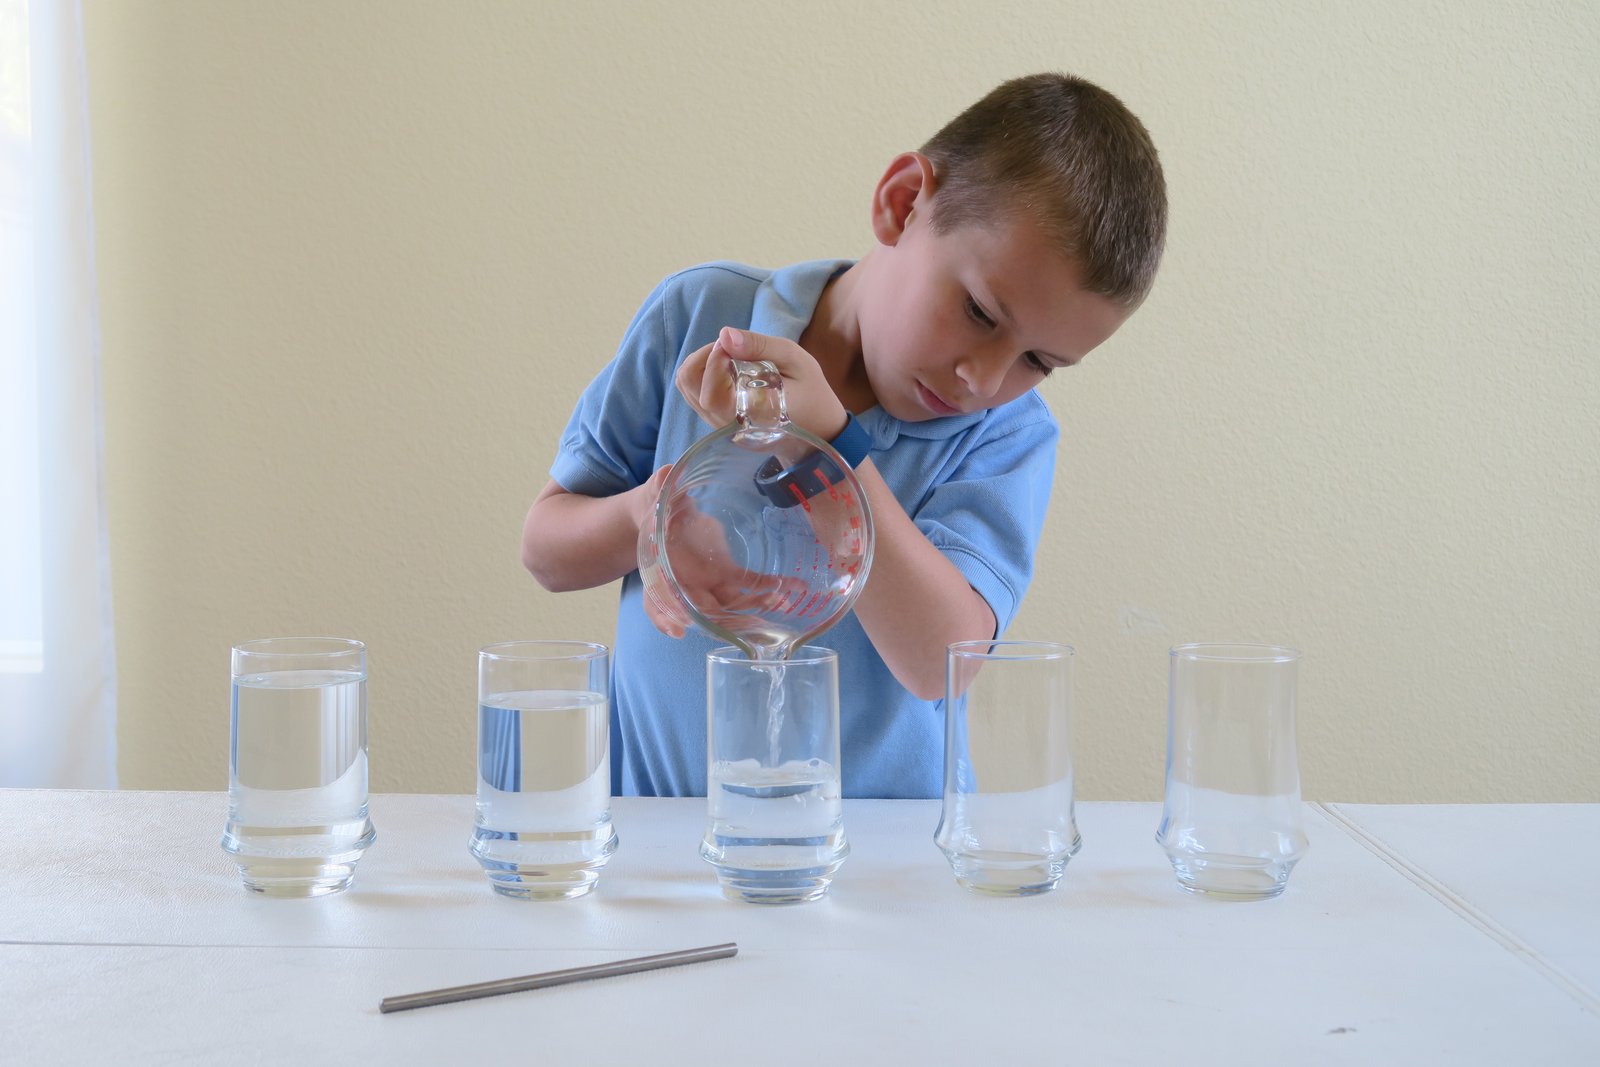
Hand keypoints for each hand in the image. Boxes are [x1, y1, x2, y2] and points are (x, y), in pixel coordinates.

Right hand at [639, 494, 808, 640]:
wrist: (667, 514)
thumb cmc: (656, 508)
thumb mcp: (654, 497)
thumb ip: (658, 490)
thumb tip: (664, 475)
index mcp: (661, 572)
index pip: (657, 601)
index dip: (665, 617)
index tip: (678, 630)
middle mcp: (687, 585)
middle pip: (703, 611)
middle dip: (728, 619)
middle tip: (750, 623)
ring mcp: (711, 583)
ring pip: (732, 604)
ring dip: (756, 605)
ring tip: (780, 601)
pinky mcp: (729, 575)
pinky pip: (752, 584)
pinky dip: (773, 586)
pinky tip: (796, 586)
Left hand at [676, 327, 848, 440]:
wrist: (818, 429)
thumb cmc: (812, 393)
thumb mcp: (796, 361)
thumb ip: (760, 346)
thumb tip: (724, 334)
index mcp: (749, 416)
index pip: (710, 393)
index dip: (712, 360)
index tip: (731, 343)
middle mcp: (728, 425)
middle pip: (689, 387)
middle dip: (701, 357)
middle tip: (728, 346)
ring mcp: (720, 427)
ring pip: (687, 390)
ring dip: (699, 364)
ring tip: (727, 355)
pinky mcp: (717, 423)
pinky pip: (694, 395)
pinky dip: (702, 374)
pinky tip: (725, 368)